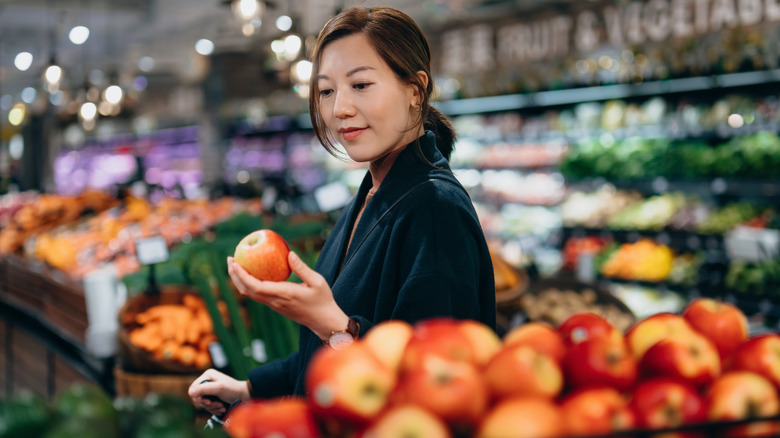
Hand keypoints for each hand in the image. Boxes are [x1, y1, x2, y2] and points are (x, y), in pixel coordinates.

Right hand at [188, 369, 249, 414]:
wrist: (244, 396)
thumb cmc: (233, 389)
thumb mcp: (219, 388)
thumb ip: (204, 389)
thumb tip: (190, 392)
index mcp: (207, 375)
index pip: (193, 388)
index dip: (198, 397)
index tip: (208, 401)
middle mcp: (207, 381)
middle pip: (197, 397)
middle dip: (207, 403)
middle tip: (216, 404)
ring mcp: (209, 390)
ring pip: (202, 403)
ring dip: (212, 407)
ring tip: (221, 406)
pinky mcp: (212, 397)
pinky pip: (207, 406)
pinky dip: (214, 409)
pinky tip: (222, 408)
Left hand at [227, 251, 348, 339]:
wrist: (323, 321)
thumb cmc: (322, 300)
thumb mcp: (317, 281)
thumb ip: (302, 268)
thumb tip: (289, 253)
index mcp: (283, 294)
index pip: (255, 286)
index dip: (241, 274)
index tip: (234, 262)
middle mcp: (274, 301)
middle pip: (246, 290)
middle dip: (235, 275)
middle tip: (230, 259)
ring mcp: (274, 305)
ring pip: (249, 294)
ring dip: (239, 280)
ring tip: (236, 265)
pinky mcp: (275, 306)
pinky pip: (257, 294)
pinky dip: (248, 283)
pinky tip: (251, 273)